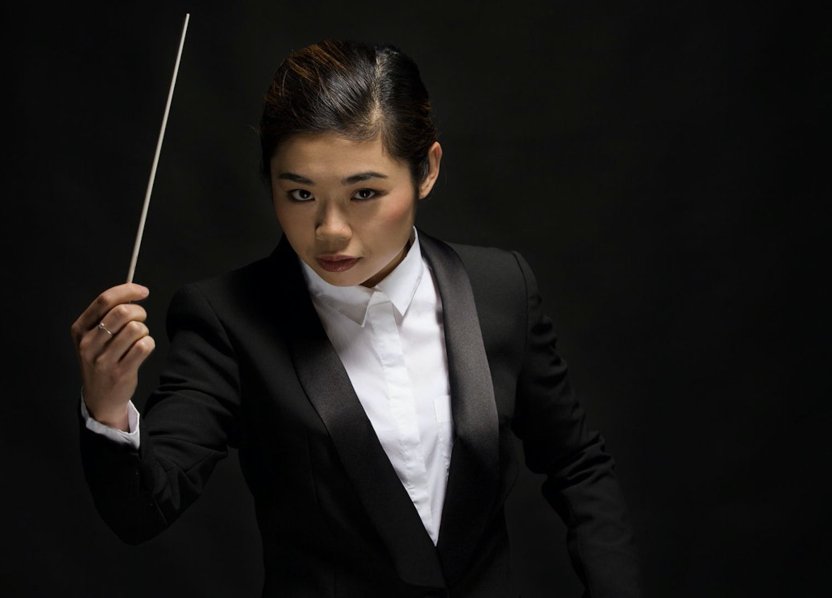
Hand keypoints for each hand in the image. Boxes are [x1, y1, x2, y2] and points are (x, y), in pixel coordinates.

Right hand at [71, 283, 154, 429]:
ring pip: (135, 328)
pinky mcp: (120, 372)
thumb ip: (108, 316)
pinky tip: (142, 349)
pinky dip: (149, 343)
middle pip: (122, 312)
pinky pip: (144, 346)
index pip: (104, 300)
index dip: (128, 291)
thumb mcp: (94, 338)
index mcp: (80, 330)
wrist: (100, 398)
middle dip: (139, 312)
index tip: (143, 291)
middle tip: (140, 319)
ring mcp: (103, 360)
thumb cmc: (101, 360)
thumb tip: (133, 293)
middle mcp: (88, 344)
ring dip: (144, 330)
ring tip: (138, 338)